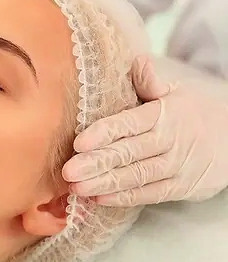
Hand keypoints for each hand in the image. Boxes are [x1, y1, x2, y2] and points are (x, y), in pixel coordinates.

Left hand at [62, 55, 227, 205]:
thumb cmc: (192, 111)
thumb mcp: (176, 90)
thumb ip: (151, 81)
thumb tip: (138, 61)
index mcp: (164, 114)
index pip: (130, 123)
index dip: (104, 133)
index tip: (79, 142)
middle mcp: (169, 141)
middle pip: (128, 153)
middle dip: (97, 163)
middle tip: (69, 171)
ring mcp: (175, 167)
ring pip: (136, 176)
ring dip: (105, 184)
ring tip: (77, 188)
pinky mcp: (179, 188)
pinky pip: (149, 194)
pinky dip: (124, 198)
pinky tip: (99, 199)